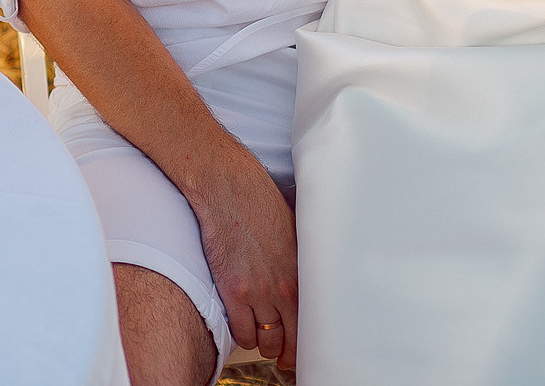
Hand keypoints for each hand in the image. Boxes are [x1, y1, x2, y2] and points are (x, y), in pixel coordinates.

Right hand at [188, 157, 298, 372]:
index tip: (302, 352)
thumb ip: (303, 265)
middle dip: (287, 354)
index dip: (308, 347)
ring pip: (266, 342)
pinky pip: (242, 333)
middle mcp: (285, 289)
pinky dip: (243, 336)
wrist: (230, 189)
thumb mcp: (296, 235)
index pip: (314, 327)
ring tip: (262, 337)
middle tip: (283, 355)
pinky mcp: (233, 291)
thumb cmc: (262, 205)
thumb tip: (311, 283)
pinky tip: (243, 326)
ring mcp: (259, 293)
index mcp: (304, 275)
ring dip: (264, 344)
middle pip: (291, 343)